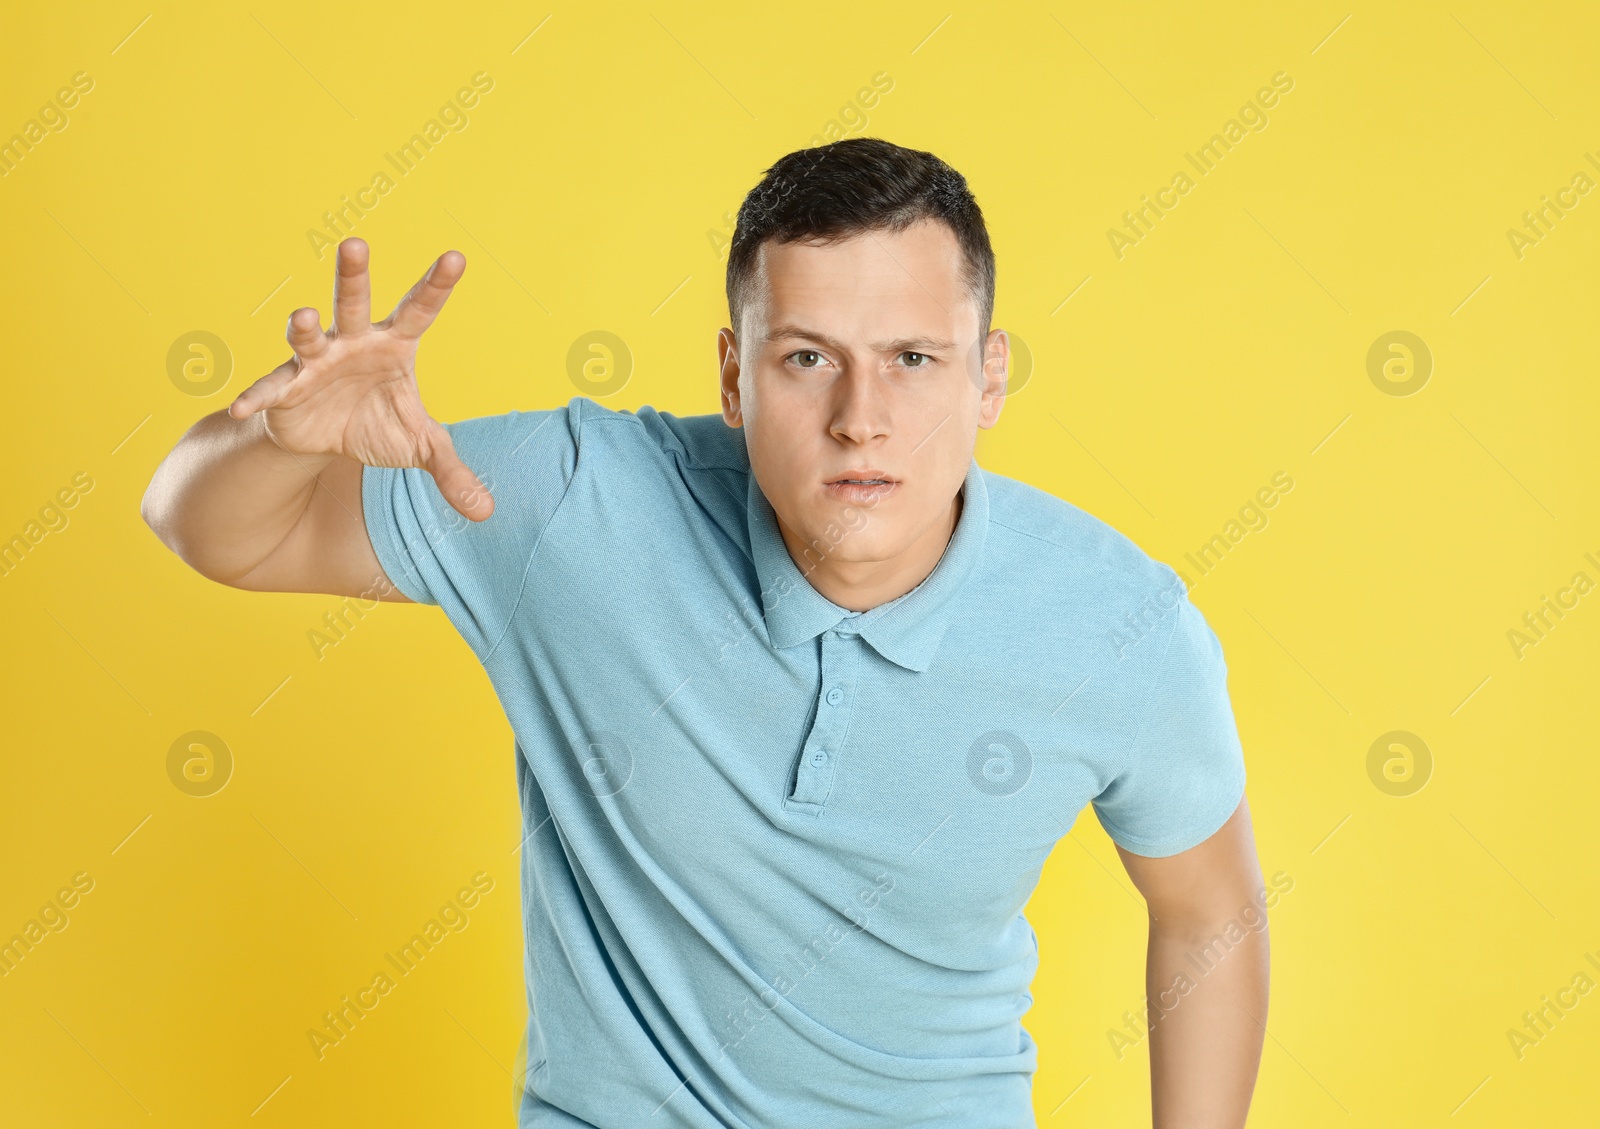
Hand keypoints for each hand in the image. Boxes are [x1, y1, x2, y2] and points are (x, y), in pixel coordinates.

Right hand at [228, 237, 492, 520]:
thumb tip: (487, 512)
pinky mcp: (285, 389)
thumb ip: (453, 472)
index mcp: (393, 345)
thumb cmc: (379, 424)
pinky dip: (256, 398)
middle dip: (353, 275)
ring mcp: (315, 361)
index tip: (457, 256)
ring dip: (303, 326)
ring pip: (308, 335)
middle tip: (356, 243)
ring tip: (302, 316)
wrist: (329, 439)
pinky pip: (270, 391)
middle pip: (353, 302)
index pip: (418, 310)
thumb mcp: (421, 449)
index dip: (436, 285)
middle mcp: (352, 342)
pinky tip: (242, 409)